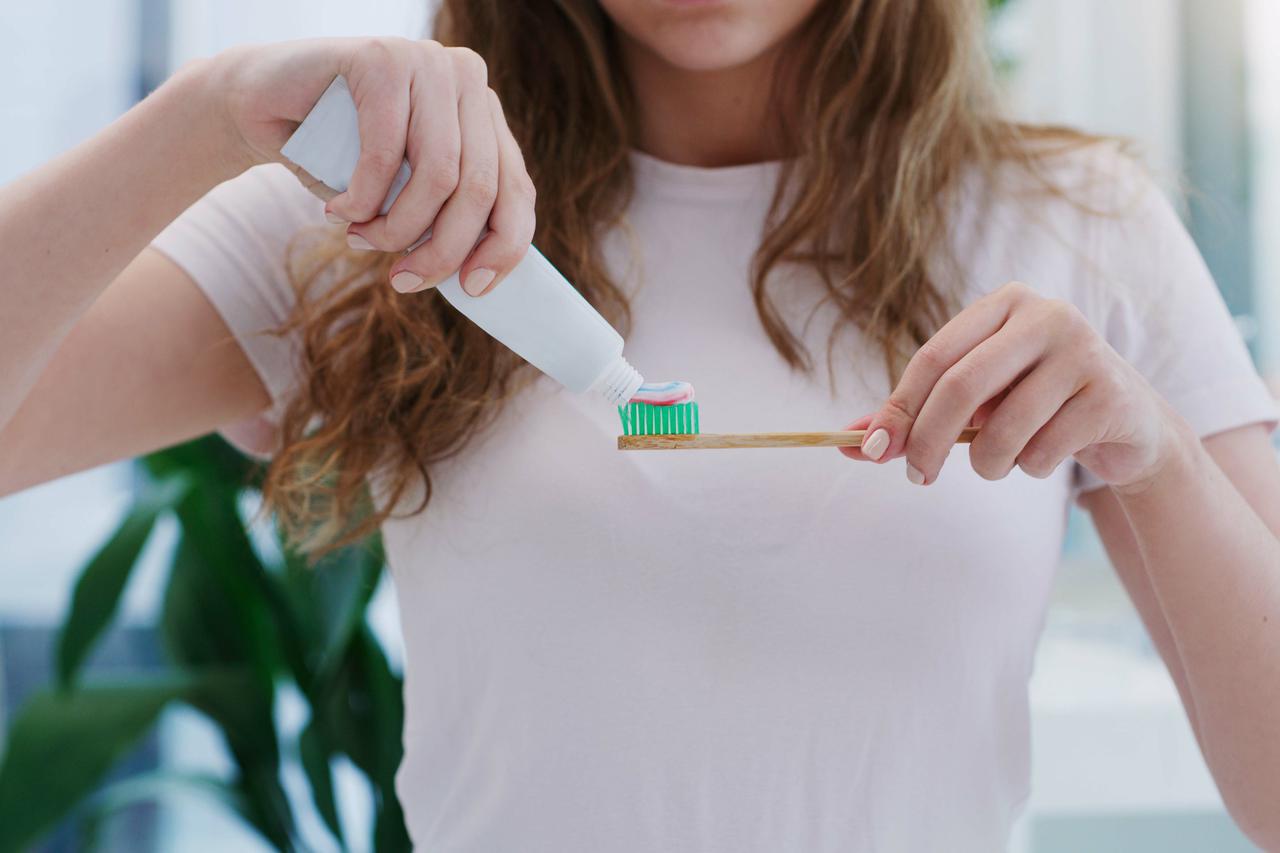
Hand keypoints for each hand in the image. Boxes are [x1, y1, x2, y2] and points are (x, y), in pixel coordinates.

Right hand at [211, 37, 534, 294]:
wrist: (261, 106)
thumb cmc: (340, 161)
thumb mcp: (405, 196)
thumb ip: (448, 220)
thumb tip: (482, 279)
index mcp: (485, 114)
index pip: (517, 191)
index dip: (502, 248)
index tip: (471, 289)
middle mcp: (466, 80)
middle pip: (479, 189)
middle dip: (442, 250)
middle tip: (404, 280)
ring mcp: (427, 62)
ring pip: (439, 175)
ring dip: (396, 227)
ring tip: (361, 240)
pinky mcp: (382, 58)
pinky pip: (387, 151)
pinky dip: (363, 197)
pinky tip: (339, 211)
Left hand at [841, 281, 1182, 490]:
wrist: (1127, 422)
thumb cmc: (1034, 404)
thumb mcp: (975, 401)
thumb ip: (914, 415)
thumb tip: (849, 442)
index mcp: (1004, 304)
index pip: (934, 357)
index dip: (898, 407)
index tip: (873, 448)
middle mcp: (1046, 316)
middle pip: (961, 387)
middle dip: (928, 442)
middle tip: (918, 476)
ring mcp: (1083, 352)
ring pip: (1002, 430)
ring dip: (987, 464)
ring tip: (1000, 461)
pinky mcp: (1109, 395)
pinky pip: (1041, 453)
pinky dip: (1030, 468)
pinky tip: (1051, 451)